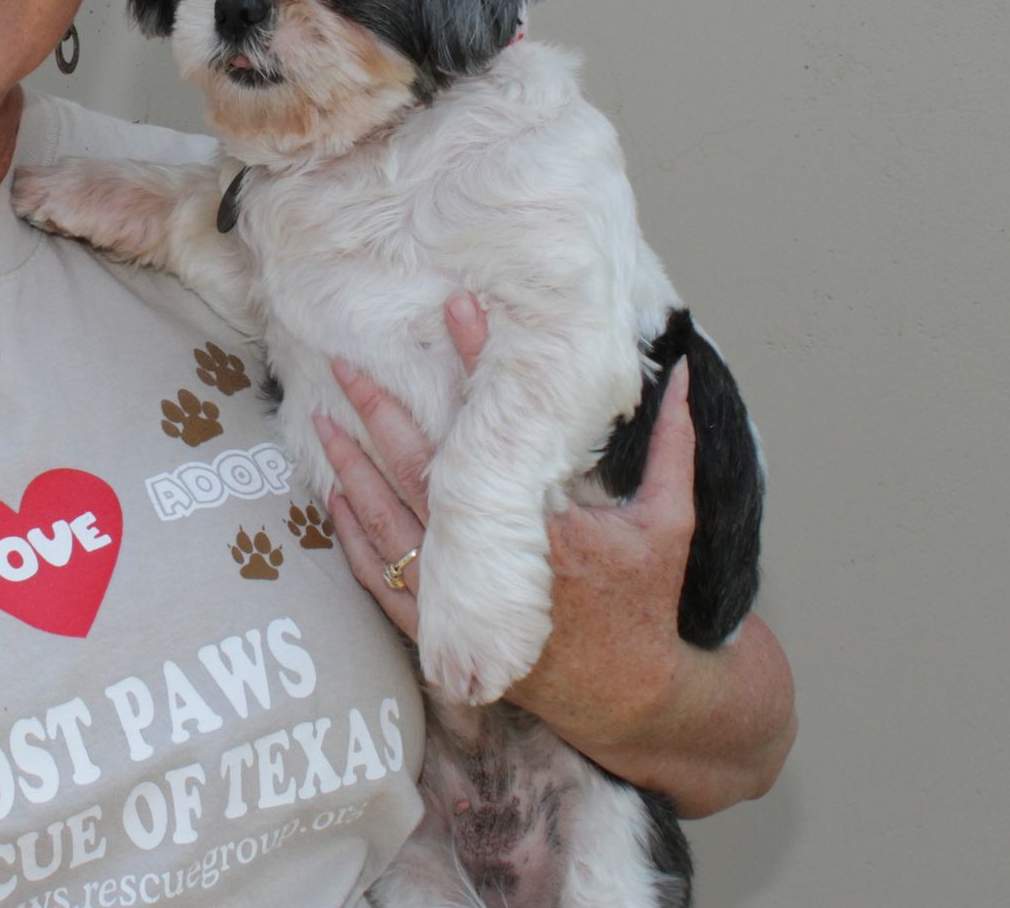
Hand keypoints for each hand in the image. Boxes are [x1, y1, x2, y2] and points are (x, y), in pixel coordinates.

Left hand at [317, 294, 694, 742]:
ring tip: (324, 417)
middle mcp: (498, 569)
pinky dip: (356, 537)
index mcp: (552, 531)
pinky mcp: (444, 635)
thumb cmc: (649, 606)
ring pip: (390, 524)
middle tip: (347, 364)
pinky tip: (336, 495)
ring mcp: (465, 606)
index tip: (455, 310)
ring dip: (353, 468)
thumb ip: (675, 448)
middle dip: (382, 413)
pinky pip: (383, 582)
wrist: (634, 699)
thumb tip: (686, 377)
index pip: (497, 434)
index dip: (476, 366)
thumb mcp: (672, 523)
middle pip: (422, 474)